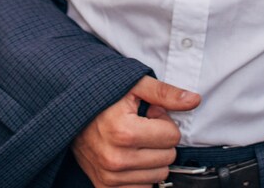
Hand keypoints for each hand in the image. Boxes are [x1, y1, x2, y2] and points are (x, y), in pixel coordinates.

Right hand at [72, 76, 200, 187]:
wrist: (69, 112)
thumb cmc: (103, 96)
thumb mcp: (134, 85)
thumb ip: (165, 93)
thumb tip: (194, 100)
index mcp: (124, 132)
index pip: (172, 136)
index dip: (164, 122)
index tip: (149, 115)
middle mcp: (116, 158)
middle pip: (168, 158)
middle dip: (160, 141)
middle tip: (142, 128)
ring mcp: (110, 176)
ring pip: (158, 176)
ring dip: (152, 159)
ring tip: (134, 141)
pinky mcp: (105, 186)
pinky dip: (142, 175)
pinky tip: (131, 157)